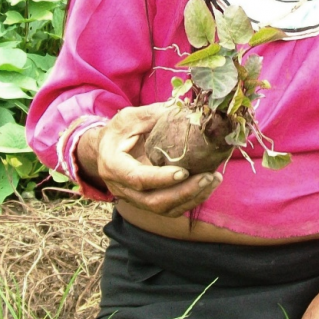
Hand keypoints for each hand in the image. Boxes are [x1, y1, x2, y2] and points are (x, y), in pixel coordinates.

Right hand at [75, 104, 221, 216]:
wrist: (105, 150)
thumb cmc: (119, 131)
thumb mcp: (130, 117)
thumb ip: (153, 115)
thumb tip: (184, 109)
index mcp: (113, 165)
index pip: (137, 178)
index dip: (161, 178)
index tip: (184, 171)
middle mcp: (122, 188)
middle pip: (153, 201)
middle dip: (184, 192)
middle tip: (208, 177)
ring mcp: (134, 199)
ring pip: (164, 209)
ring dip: (191, 198)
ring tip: (213, 180)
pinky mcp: (147, 202)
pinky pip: (169, 209)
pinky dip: (190, 200)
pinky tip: (207, 186)